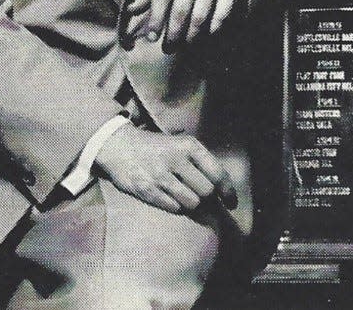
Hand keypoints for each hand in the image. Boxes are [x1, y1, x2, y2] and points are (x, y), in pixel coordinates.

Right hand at [93, 124, 237, 214]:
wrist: (120, 146)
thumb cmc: (158, 148)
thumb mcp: (181, 145)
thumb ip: (200, 163)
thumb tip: (220, 190)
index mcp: (189, 146)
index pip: (217, 172)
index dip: (228, 191)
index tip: (232, 203)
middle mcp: (177, 160)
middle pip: (207, 191)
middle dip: (209, 199)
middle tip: (206, 201)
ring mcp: (160, 175)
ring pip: (191, 202)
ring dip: (193, 205)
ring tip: (188, 199)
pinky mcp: (146, 190)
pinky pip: (172, 207)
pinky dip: (176, 207)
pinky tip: (172, 200)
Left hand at [124, 0, 242, 50]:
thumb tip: (131, 10)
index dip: (156, 17)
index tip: (152, 38)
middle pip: (182, 3)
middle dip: (174, 30)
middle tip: (169, 48)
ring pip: (203, 9)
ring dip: (193, 33)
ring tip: (186, 45)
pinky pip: (224, 9)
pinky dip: (215, 26)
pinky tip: (207, 36)